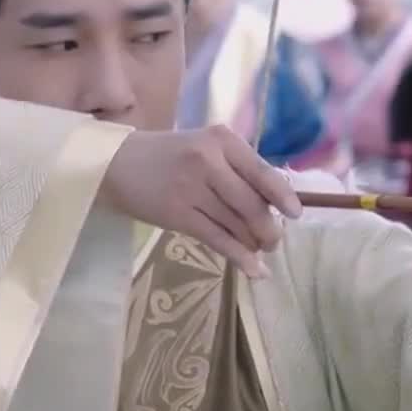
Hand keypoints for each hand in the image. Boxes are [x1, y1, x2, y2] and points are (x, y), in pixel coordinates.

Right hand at [101, 125, 302, 277]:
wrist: (116, 164)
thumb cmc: (169, 156)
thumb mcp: (206, 147)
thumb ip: (238, 168)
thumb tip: (277, 201)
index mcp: (222, 139)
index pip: (262, 172)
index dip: (283, 196)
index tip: (295, 214)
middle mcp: (208, 160)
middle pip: (253, 203)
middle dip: (269, 228)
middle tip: (273, 241)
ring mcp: (191, 187)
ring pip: (237, 224)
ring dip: (254, 244)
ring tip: (261, 251)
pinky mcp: (177, 214)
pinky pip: (218, 240)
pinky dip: (240, 258)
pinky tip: (254, 270)